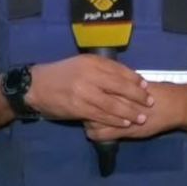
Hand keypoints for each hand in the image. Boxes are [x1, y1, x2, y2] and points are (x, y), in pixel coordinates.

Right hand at [25, 54, 153, 128]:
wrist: (36, 86)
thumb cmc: (62, 74)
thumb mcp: (81, 64)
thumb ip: (101, 69)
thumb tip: (125, 77)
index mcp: (91, 62)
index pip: (119, 70)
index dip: (135, 79)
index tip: (145, 86)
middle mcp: (89, 75)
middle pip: (120, 87)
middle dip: (137, 96)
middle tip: (150, 103)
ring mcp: (84, 92)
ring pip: (113, 104)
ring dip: (129, 112)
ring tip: (141, 117)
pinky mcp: (78, 108)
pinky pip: (101, 116)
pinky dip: (115, 120)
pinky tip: (124, 123)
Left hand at [84, 82, 186, 141]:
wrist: (171, 106)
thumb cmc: (152, 92)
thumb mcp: (132, 84)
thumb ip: (116, 83)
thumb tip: (99, 81)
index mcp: (117, 86)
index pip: (92, 89)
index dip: (83, 93)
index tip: (80, 96)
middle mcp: (116, 99)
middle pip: (90, 104)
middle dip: (83, 108)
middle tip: (81, 109)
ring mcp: (119, 116)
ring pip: (92, 120)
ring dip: (87, 122)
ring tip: (87, 121)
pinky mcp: (123, 131)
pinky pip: (100, 135)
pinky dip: (94, 135)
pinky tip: (93, 133)